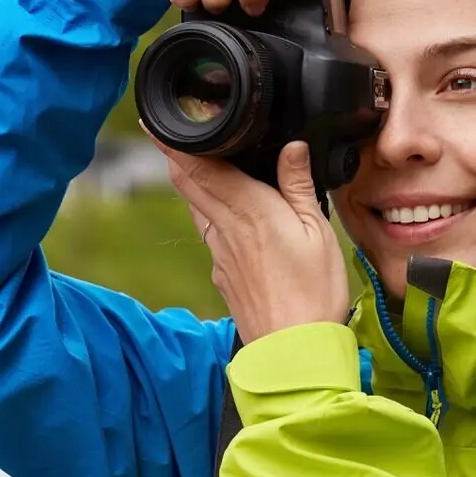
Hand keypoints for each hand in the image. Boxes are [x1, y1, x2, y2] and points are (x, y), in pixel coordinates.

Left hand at [157, 139, 351, 342]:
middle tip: (169, 134)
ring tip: (198, 166)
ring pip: (196, 208)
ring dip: (193, 185)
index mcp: (249, 210)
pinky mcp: (222, 275)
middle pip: (187, 183)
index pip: (200, 167)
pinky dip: (211, 216)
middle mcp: (225, 229)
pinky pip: (210, 236)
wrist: (294, 351)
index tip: (157, 124)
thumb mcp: (318, 232)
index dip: (173, 144)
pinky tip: (228, 216)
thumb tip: (292, 147)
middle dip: (175, 156)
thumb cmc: (314, 293)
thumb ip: (299, 186)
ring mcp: (219, 254)